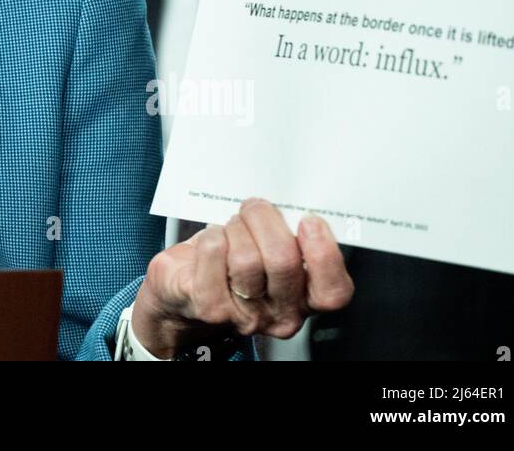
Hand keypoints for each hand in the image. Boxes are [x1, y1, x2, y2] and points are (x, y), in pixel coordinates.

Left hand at [129, 198, 353, 357]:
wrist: (182, 292)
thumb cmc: (230, 262)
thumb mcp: (268, 250)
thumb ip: (287, 234)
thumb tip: (291, 200)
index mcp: (304, 298)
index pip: (332, 291)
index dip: (324, 254)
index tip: (309, 221)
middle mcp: (279, 313)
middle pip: (283, 261)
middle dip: (265, 220)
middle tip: (254, 208)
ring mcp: (243, 314)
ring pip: (247, 258)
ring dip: (236, 228)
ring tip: (230, 228)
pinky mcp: (209, 305)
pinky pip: (215, 253)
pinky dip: (212, 236)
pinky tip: (212, 239)